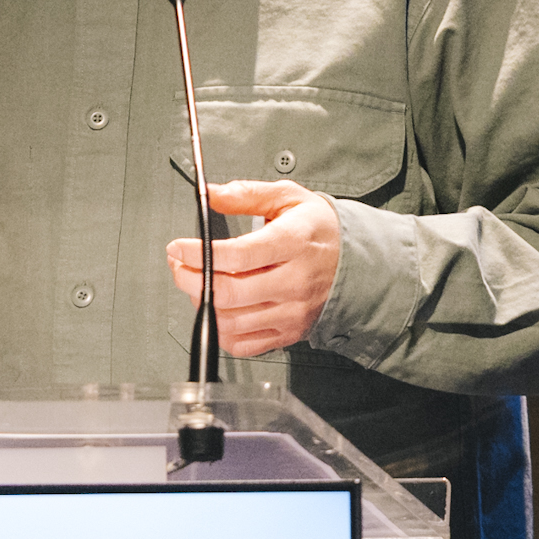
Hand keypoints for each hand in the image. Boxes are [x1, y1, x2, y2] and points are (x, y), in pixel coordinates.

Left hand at [164, 181, 340, 356]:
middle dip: (189, 279)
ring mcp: (291, 311)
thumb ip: (248, 194)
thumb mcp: (289, 198)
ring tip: (196, 284)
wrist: (360, 263)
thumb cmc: (321, 230)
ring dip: (201, 304)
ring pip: (231, 321)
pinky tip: (216, 310)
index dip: (197, 254)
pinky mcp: (289, 332)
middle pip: (228, 292)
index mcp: (293, 244)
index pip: (236, 256)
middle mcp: (293, 281)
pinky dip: (220, 331)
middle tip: (179, 265)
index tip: (178, 248)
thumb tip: (212, 194)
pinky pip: (244, 344)